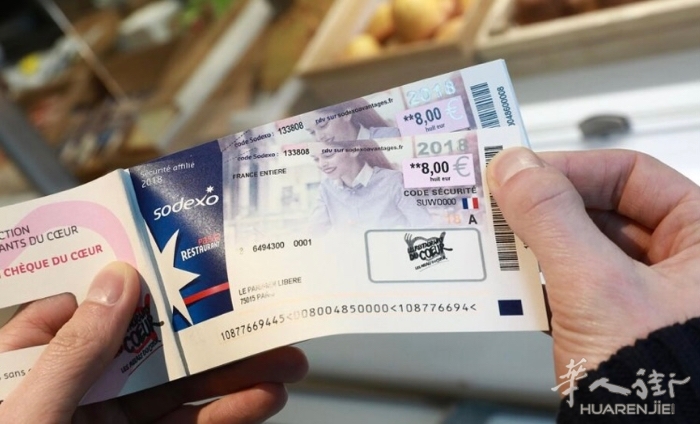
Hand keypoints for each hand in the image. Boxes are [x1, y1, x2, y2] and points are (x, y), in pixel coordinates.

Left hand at [0, 262, 307, 422]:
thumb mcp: (28, 412)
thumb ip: (74, 350)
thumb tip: (117, 282)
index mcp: (30, 368)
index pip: (85, 307)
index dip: (135, 281)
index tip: (182, 263)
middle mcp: (72, 391)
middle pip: (150, 346)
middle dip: (208, 333)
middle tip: (260, 317)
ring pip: (178, 390)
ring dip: (232, 377)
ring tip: (281, 363)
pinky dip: (224, 416)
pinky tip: (258, 402)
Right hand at [486, 147, 699, 382]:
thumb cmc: (661, 382)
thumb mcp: (596, 285)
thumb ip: (551, 218)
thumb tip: (516, 168)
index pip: (633, 175)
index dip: (574, 168)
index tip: (524, 173)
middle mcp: (683, 264)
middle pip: (603, 209)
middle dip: (547, 208)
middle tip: (503, 204)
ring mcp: (647, 295)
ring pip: (583, 246)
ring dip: (539, 244)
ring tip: (502, 243)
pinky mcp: (617, 322)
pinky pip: (574, 282)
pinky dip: (542, 279)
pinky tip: (515, 282)